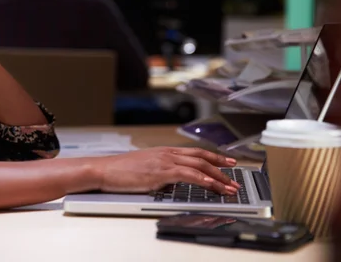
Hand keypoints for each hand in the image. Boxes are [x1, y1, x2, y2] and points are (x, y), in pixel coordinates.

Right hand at [95, 147, 239, 194]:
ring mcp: (165, 161)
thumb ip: (162, 172)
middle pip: (202, 158)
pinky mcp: (161, 172)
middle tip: (235, 178)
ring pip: (199, 166)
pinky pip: (188, 175)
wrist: (105, 169)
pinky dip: (202, 179)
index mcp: (165, 152)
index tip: (228, 163)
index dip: (214, 157)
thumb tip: (174, 181)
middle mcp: (168, 153)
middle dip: (222, 168)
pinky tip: (211, 185)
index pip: (196, 152)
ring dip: (217, 177)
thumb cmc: (121, 171)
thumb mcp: (146, 168)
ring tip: (229, 188)